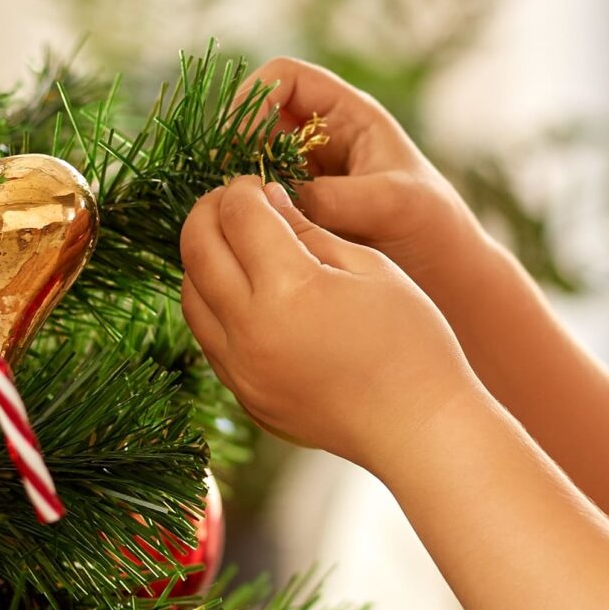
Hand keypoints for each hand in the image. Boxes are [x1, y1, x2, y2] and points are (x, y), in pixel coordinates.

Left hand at [180, 175, 481, 472]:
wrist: (419, 428)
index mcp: (289, 290)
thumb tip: (265, 199)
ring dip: (203, 258)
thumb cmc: (412, 342)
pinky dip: (212, 304)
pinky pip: (208, 338)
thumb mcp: (370, 268)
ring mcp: (241, 370)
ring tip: (235, 244)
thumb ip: (308, 231)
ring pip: (189, 296)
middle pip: (197, 249)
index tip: (259, 181)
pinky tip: (244, 292)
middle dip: (209, 211)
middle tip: (233, 200)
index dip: (244, 187)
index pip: (239, 215)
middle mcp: (251, 331)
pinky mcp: (244, 396)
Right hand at [238, 57, 489, 297]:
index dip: (256, 97)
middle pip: (257, 119)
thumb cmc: (432, 227)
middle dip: (235, 144)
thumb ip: (336, 196)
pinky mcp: (297, 213)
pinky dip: (244, 210)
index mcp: (349, 116)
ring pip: (251, 161)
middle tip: (224, 183)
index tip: (239, 138)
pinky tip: (241, 235)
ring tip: (230, 212)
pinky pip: (258, 200)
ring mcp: (306, 176)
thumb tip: (275, 198)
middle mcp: (322, 139)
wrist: (447, 280)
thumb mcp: (392, 204)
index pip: (286, 78)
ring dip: (235, 180)